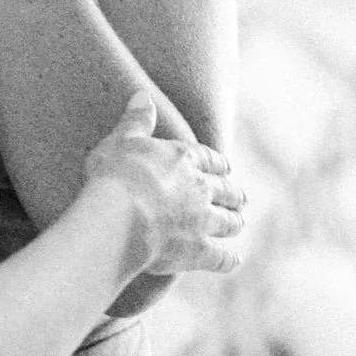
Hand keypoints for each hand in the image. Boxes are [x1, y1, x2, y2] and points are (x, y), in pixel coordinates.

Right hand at [80, 91, 244, 274]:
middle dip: (234, 194)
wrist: (118, 218)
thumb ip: (135, 121)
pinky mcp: (198, 251)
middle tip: (241, 197)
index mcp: (183, 159)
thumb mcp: (120, 142)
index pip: (208, 159)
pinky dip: (228, 260)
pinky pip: (220, 257)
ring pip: (228, 222)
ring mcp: (202, 221)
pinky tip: (233, 261)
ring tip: (238, 223)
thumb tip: (143, 95)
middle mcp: (200, 189)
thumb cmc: (114, 177)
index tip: (225, 168)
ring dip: (234, 222)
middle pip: (225, 191)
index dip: (218, 164)